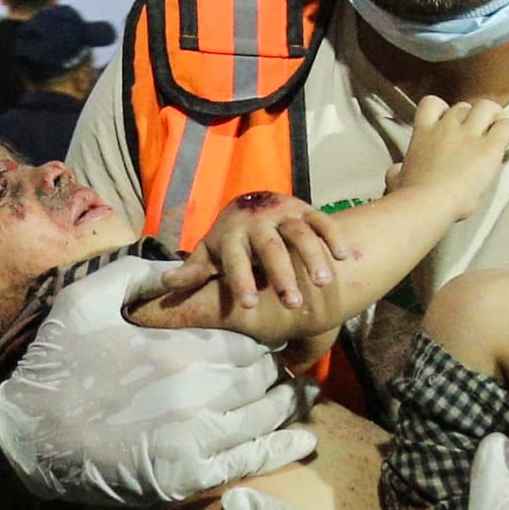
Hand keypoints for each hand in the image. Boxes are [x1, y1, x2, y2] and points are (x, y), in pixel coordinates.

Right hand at [0, 253, 316, 507]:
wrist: (30, 439)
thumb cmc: (57, 366)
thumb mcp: (85, 301)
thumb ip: (137, 274)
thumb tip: (179, 266)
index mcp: (177, 350)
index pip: (244, 341)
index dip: (257, 338)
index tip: (260, 337)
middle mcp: (196, 394)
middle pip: (260, 376)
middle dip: (272, 369)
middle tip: (281, 365)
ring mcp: (195, 439)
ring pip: (263, 416)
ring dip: (286, 404)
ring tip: (300, 394)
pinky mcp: (190, 477)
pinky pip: (251, 459)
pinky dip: (282, 447)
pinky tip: (304, 437)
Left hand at [169, 192, 352, 310]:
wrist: (250, 203)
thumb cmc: (229, 241)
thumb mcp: (209, 254)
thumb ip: (193, 271)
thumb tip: (165, 285)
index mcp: (232, 235)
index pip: (235, 259)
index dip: (241, 281)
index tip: (249, 306)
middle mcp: (258, 221)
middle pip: (270, 247)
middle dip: (281, 274)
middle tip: (292, 303)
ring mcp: (284, 213)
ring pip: (299, 233)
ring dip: (312, 256)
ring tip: (323, 283)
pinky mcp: (305, 208)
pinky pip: (321, 220)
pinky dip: (332, 236)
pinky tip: (344, 257)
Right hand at [391, 97, 508, 220]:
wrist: (427, 202)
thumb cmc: (411, 196)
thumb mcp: (397, 180)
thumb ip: (398, 173)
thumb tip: (395, 172)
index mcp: (424, 133)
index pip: (432, 103)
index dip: (444, 110)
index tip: (450, 123)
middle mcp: (447, 127)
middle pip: (464, 106)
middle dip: (473, 118)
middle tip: (480, 135)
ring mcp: (469, 134)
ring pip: (488, 107)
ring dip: (496, 117)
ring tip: (500, 132)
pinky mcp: (489, 146)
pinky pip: (508, 126)